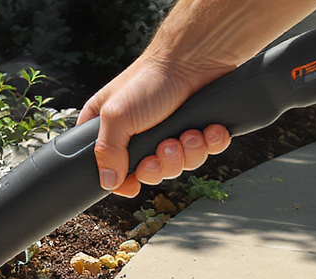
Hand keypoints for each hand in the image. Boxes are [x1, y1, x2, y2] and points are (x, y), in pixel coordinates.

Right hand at [78, 57, 231, 197]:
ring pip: (178, 166)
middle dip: (161, 165)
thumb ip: (107, 152)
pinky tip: (207, 129)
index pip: (109, 170)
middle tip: (166, 147)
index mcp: (110, 131)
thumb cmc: (149, 79)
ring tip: (188, 133)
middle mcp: (138, 136)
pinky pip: (205, 153)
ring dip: (186, 153)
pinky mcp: (197, 131)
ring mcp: (168, 134)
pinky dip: (209, 144)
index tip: (134, 184)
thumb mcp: (116, 117)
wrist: (193, 57)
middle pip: (149, 173)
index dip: (123, 182)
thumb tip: (108, 182)